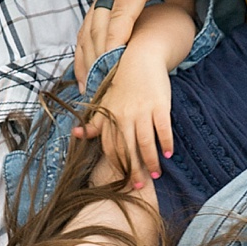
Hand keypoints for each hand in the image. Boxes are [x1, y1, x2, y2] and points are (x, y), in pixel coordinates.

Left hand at [73, 53, 173, 187]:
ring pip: (145, 143)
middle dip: (134, 170)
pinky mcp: (160, 106)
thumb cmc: (122, 83)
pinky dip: (166, 143)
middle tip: (139, 186)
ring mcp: (142, 111)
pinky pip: (163, 129)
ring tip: (156, 174)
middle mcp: (124, 116)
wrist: (140, 58)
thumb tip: (77, 135)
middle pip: (128, 150)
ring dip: (151, 161)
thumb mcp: (105, 102)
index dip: (117, 165)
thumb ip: (95, 121)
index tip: (123, 179)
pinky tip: (168, 154)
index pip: (111, 148)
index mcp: (110, 117)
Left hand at [74, 0, 196, 90]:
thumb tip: (184, 14)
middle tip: (88, 93)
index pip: (96, 22)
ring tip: (98, 88)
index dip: (91, 50)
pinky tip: (112, 63)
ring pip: (101, 29)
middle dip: (86, 64)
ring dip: (98, 60)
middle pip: (90, 31)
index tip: (92, 75)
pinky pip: (120, 17)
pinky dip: (114, 42)